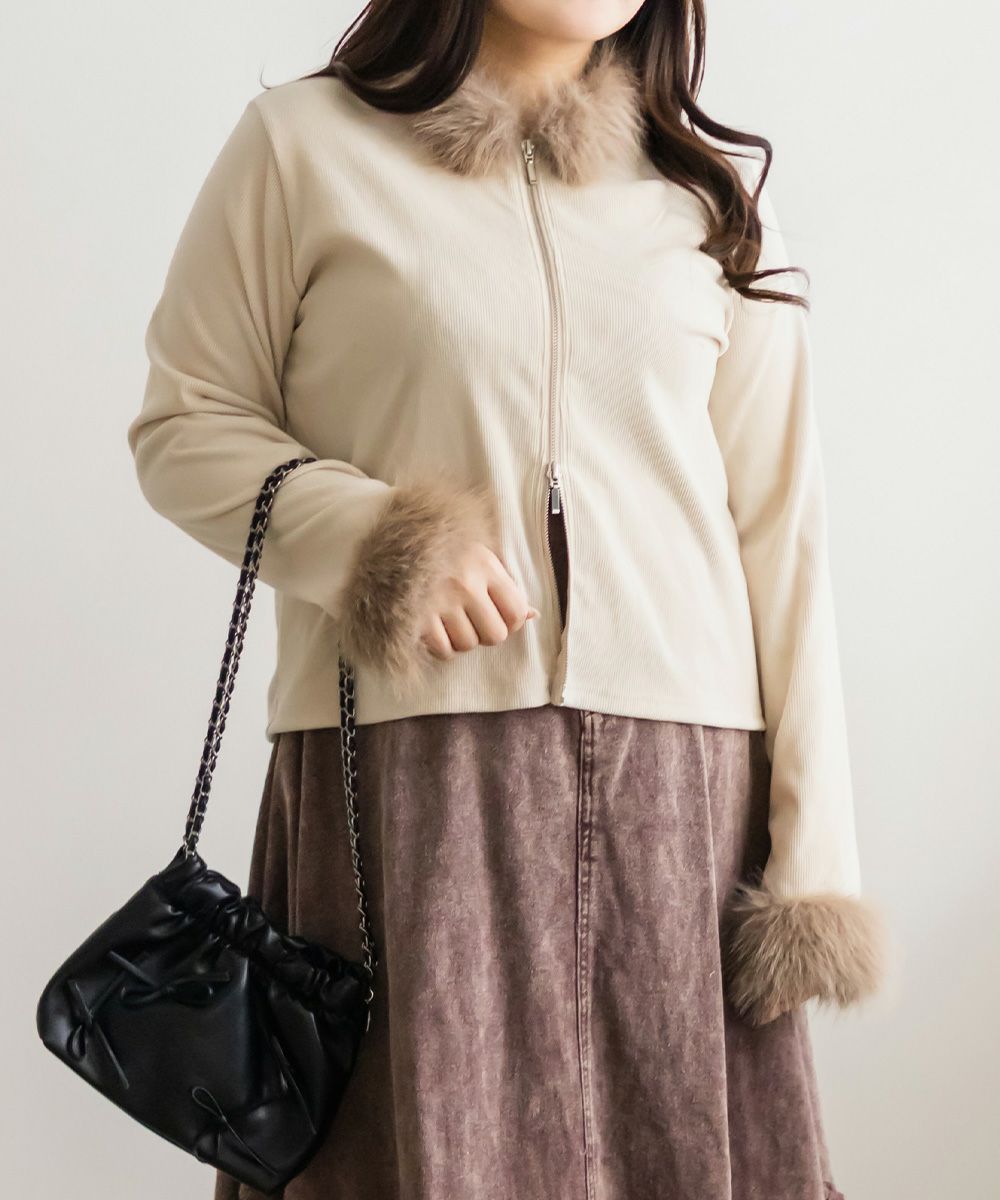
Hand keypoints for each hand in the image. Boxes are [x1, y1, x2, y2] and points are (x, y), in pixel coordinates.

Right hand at [419, 541, 539, 660]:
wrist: (396, 543)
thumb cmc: (445, 552)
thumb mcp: (480, 558)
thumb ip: (506, 586)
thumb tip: (533, 615)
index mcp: (485, 565)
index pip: (516, 612)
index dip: (512, 623)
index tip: (498, 616)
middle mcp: (465, 583)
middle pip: (494, 635)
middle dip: (486, 634)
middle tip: (473, 621)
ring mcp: (440, 600)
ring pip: (468, 644)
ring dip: (462, 639)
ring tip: (452, 622)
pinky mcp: (417, 616)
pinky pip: (443, 649)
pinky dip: (443, 647)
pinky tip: (438, 630)